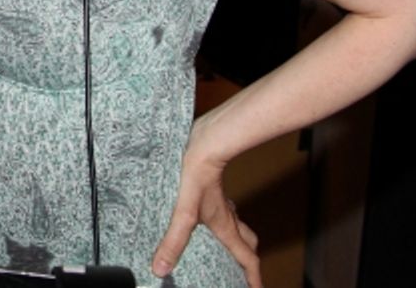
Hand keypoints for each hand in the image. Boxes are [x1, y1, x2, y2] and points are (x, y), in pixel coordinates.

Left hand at [151, 127, 261, 286]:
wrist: (203, 141)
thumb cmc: (195, 174)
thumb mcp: (184, 212)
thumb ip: (173, 240)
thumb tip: (161, 268)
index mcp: (225, 227)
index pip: (247, 258)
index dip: (254, 278)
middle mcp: (228, 216)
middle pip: (247, 243)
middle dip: (247, 259)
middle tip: (241, 271)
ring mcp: (221, 201)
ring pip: (237, 225)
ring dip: (236, 238)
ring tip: (224, 247)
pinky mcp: (212, 188)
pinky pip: (225, 209)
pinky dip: (222, 219)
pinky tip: (205, 215)